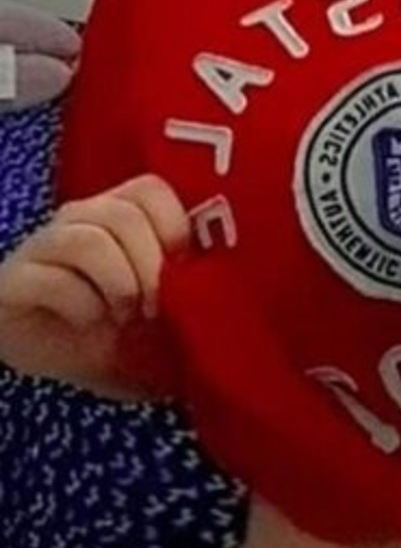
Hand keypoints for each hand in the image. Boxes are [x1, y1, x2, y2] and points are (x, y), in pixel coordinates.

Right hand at [0, 174, 190, 393]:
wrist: (56, 358)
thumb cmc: (120, 332)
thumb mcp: (166, 312)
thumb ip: (195, 291)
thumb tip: (232, 293)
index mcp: (121, 214)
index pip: (151, 189)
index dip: (174, 228)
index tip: (184, 273)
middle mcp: (80, 218)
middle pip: (123, 216)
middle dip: (150, 268)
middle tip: (155, 309)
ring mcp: (43, 245)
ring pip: (88, 239)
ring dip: (118, 284)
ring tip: (124, 316)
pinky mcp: (13, 279)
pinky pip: (51, 277)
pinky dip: (81, 305)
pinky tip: (88, 323)